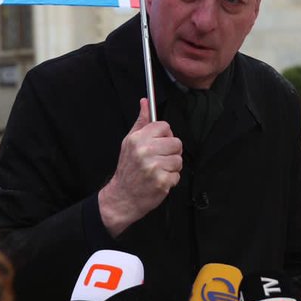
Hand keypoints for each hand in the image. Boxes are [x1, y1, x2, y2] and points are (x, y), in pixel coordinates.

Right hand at [98, 98, 182, 235]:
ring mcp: (154, 167)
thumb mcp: (129, 143)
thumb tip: (145, 102)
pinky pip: (177, 175)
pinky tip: (159, 180)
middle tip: (160, 159)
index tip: (159, 142)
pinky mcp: (162, 182)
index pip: (164, 126)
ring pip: (179, 160)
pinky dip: (171, 180)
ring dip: (172, 167)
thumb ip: (141, 122)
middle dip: (171, 152)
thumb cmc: (127, 170)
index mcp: (137, 139)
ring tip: (159, 170)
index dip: (165, 135)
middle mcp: (145, 152)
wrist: (122, 197)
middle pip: (176, 142)